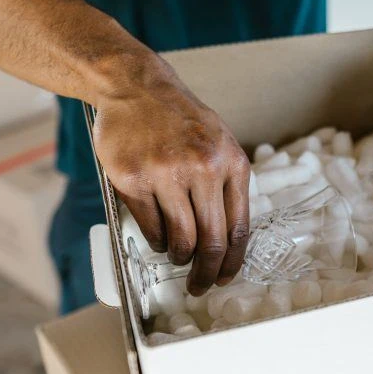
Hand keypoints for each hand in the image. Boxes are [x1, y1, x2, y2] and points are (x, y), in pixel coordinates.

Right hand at [93, 58, 250, 295]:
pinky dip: (157, 241)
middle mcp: (203, 168)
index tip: (225, 278)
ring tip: (177, 255)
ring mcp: (167, 174)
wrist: (137, 88)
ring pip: (180, 239)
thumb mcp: (219, 143)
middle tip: (198, 285)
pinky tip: (159, 237)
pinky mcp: (133, 179)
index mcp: (232, 163)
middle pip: (212, 241)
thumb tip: (229, 240)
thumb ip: (227, 184)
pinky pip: (151, 228)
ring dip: (179, 256)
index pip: (239, 228)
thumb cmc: (180, 120)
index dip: (233, 262)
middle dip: (206, 272)